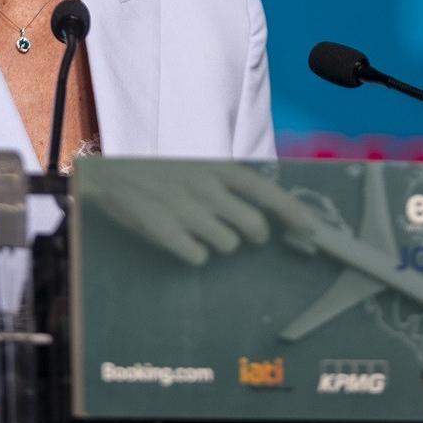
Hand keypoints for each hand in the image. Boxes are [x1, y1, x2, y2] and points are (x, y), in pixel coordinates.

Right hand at [76, 163, 317, 266]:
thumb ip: (228, 185)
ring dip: (222, 243)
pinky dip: (196, 253)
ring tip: (202, 230)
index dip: (293, 212)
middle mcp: (206, 188)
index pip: (266, 191)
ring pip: (228, 244)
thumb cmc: (160, 172)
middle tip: (248, 235)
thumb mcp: (198, 166)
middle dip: (256, 236)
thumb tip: (265, 211)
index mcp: (217, 169)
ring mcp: (186, 211)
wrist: (111, 175)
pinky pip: (199, 256)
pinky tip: (183, 241)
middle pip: (253, 226)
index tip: (312, 229)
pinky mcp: (166, 232)